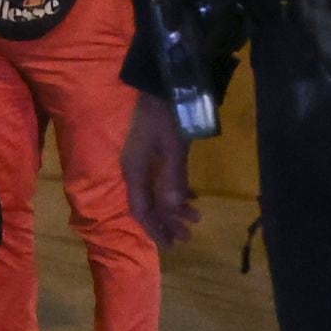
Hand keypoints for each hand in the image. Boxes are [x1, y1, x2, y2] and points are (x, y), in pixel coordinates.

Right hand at [121, 91, 198, 248]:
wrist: (160, 85)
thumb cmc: (166, 115)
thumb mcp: (173, 147)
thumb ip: (174, 178)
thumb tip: (174, 209)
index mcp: (135, 171)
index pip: (141, 209)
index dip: (155, 228)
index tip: (170, 245)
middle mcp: (134, 170)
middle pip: (148, 205)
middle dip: (167, 222)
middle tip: (186, 237)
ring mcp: (142, 162)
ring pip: (156, 193)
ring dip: (174, 207)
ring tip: (195, 217)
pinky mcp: (150, 154)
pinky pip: (160, 180)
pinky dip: (175, 190)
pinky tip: (191, 196)